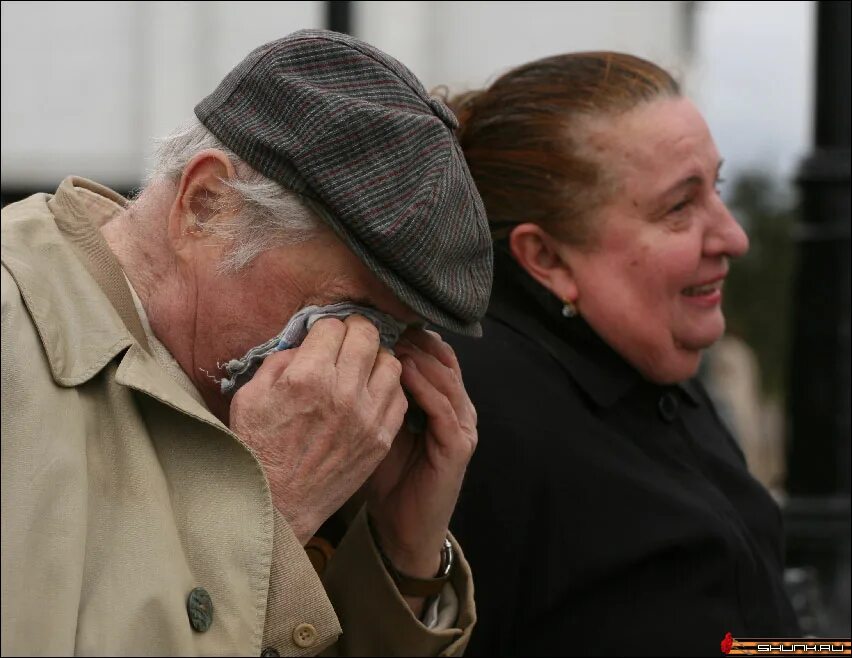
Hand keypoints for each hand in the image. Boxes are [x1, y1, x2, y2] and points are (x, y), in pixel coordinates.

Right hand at [229, 316, 407, 544]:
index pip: (333, 326)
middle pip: (367, 335)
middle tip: (348, 338)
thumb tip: (306, 344)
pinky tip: (371, 393)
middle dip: (356, 330)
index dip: (325, 327)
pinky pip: (399, 398)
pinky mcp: (380, 439)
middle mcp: (343, 393)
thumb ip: (279, 361)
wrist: (277, 505)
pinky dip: (387, 389)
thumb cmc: (258, 450)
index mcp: (308, 377)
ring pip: (391, 363)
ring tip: (363, 366)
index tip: (322, 336)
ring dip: (376, 358)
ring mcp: (367, 417)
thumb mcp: (250, 396)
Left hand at [366, 329, 477, 588]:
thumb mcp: (375, 423)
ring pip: (445, 376)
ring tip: (391, 340)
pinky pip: (444, 409)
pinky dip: (425, 388)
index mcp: (440, 398)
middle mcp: (457, 406)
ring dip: (419, 356)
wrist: (402, 525)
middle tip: (383, 320)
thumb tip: (340, 355)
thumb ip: (370, 391)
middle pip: (442, 356)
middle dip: (414, 336)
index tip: (375, 316)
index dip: (407, 332)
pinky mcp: (458, 447)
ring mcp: (462, 426)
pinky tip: (403, 373)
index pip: (430, 352)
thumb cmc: (386, 474)